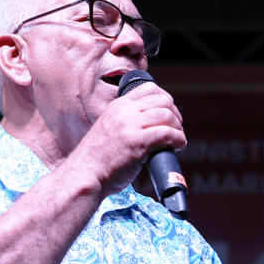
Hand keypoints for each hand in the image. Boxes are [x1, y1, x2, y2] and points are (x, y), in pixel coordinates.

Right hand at [74, 82, 185, 196]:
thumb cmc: (98, 159)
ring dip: (178, 129)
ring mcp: (130, 125)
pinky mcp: (137, 142)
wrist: (85, 175)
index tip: (170, 114)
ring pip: (168, 116)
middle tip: (176, 129)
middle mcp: (124, 111)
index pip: (150, 88)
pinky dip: (178, 139)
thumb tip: (151, 123)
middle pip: (163, 100)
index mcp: (118, 105)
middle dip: (176, 114)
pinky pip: (167, 133)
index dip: (166, 100)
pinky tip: (178, 146)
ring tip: (177, 141)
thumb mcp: (109, 128)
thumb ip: (127, 121)